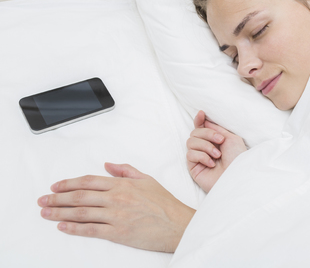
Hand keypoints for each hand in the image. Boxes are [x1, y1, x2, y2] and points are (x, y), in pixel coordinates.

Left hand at [37, 163, 194, 252]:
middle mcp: (116, 198)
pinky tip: (62, 226)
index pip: (89, 181)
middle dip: (57, 198)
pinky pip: (91, 230)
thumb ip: (125, 170)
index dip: (69, 183)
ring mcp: (116, 216)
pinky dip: (74, 228)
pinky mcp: (118, 233)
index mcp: (122, 184)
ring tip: (45, 213)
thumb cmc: (164, 203)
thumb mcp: (147, 180)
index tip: (55, 186)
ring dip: (59, 212)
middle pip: (80, 196)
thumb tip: (107, 165)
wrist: (177, 224)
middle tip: (42, 200)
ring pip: (81, 212)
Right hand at [187, 110, 246, 192]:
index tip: (202, 113)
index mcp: (215, 141)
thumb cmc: (237, 159)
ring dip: (206, 146)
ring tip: (217, 155)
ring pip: (190, 141)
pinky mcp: (194, 167)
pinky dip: (202, 156)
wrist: (237, 176)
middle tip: (220, 141)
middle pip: (195, 132)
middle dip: (208, 134)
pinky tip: (212, 164)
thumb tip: (204, 122)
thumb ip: (217, 129)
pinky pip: (190, 154)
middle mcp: (206, 148)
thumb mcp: (231, 138)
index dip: (199, 119)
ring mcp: (199, 158)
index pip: (201, 127)